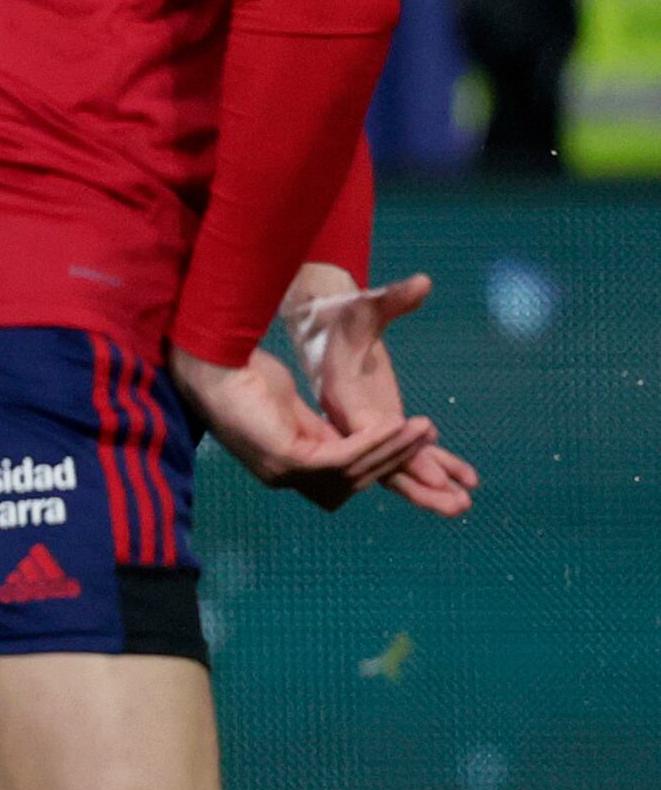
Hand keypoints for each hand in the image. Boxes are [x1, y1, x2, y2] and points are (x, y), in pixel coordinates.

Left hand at [170, 327, 453, 517]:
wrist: (212, 362)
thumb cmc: (246, 378)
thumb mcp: (295, 411)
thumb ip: (324, 432)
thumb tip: (355, 445)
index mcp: (294, 468)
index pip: (350, 479)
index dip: (388, 468)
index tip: (425, 454)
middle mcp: (288, 478)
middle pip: (358, 481)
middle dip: (401, 465)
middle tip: (437, 445)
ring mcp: (284, 473)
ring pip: (355, 471)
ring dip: (394, 450)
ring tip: (425, 428)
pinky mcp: (285, 458)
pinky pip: (342, 457)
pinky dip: (373, 443)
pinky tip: (396, 425)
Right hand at [288, 271, 481, 516]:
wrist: (322, 330)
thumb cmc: (343, 317)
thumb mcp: (364, 306)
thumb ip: (392, 298)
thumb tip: (423, 283)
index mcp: (342, 396)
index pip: (367, 428)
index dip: (395, 448)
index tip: (426, 470)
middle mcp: (350, 421)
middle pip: (384, 461)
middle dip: (421, 484)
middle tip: (457, 505)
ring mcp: (366, 429)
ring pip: (397, 466)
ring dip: (430, 485)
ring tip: (465, 506)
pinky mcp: (381, 426)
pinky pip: (408, 453)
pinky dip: (436, 465)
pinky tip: (467, 478)